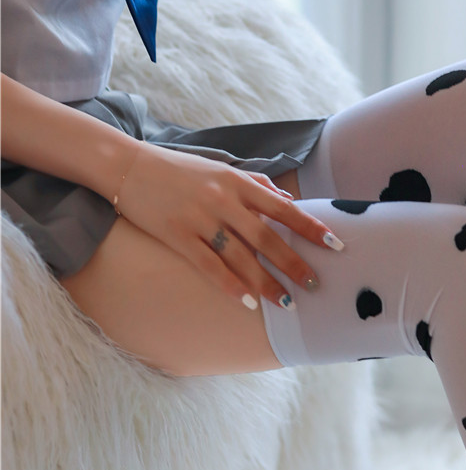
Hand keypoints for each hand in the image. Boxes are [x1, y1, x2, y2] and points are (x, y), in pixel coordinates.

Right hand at [115, 141, 342, 308]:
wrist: (126, 166)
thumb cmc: (179, 170)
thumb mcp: (220, 169)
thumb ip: (256, 184)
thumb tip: (287, 200)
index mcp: (237, 182)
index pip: (283, 208)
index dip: (310, 227)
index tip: (335, 244)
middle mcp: (223, 200)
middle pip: (267, 237)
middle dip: (294, 263)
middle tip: (315, 284)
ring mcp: (200, 218)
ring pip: (241, 257)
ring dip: (266, 283)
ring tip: (286, 303)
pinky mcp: (177, 235)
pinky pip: (209, 265)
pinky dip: (230, 285)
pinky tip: (247, 302)